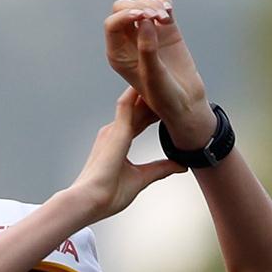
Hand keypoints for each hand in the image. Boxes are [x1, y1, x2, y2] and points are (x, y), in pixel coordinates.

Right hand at [71, 85, 183, 222]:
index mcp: (116, 144)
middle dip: (151, 97)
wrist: (90, 201)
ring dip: (146, 88)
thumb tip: (180, 165)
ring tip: (160, 70)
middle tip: (168, 82)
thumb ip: (160, 169)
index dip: (151, 113)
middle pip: (136, 109)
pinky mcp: (116, 130)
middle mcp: (112, 133)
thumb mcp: (141, 178)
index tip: (165, 104)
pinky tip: (149, 75)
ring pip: (132, 101)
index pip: (137, 122)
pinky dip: (138, 91)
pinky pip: (128, 103)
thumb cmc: (108, 195)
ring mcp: (113, 130)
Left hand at [104, 0, 215, 148]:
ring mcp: (147, 34)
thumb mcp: (153, 77)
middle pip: (124, 9)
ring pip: (142, 4)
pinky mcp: (165, 30)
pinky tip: (168, 15)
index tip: (141, 16)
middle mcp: (130, 43)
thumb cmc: (164, 97)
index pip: (112, 25)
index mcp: (120, 55)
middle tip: (154, 16)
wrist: (186, 101)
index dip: (124, 15)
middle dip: (139, 6)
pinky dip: (164, 4)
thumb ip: (147, 50)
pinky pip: (160, 6)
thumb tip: (144, 22)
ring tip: (165, 19)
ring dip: (154, 5)